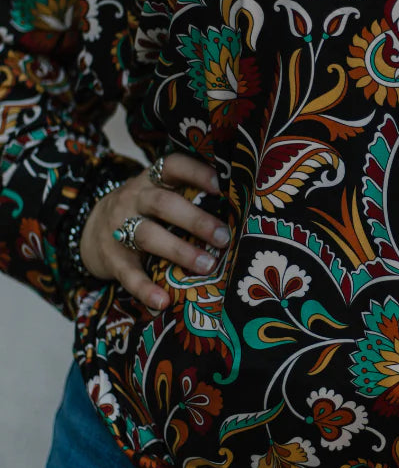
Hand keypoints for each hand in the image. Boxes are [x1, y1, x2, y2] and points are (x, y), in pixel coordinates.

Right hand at [80, 154, 229, 316]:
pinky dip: (145, 289)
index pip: (172, 166)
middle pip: (163, 204)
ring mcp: (119, 229)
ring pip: (148, 236)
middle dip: (195, 220)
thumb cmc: (143, 211)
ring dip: (180, 251)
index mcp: (151, 180)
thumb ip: (188, 194)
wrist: (89, 230)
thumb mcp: (158, 193)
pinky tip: (163, 302)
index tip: (220, 185)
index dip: (195, 172)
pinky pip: (128, 274)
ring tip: (207, 266)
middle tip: (223, 237)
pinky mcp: (113, 260)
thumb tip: (240, 206)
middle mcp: (133, 200)